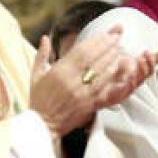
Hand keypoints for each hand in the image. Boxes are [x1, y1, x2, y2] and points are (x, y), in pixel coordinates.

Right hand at [31, 30, 157, 136]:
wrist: (43, 125)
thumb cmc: (39, 99)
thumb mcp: (36, 76)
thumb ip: (41, 55)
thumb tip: (44, 37)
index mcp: (59, 71)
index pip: (81, 50)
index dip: (96, 40)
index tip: (106, 33)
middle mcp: (71, 80)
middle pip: (94, 58)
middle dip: (108, 45)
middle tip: (118, 36)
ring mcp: (82, 92)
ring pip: (102, 71)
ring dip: (113, 58)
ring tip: (121, 49)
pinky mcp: (89, 103)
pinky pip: (104, 88)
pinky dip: (112, 77)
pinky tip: (119, 68)